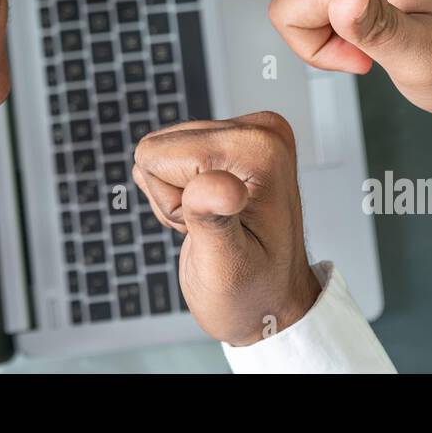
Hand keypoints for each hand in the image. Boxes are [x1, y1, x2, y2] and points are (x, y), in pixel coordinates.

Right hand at [132, 112, 319, 346]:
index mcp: (259, 150)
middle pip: (160, 147)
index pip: (158, 155)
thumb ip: (215, 219)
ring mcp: (248, 133)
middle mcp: (259, 130)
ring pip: (163, 151)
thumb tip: (214, 182)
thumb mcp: (228, 266)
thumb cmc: (253, 292)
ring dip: (179, 198)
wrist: (273, 302)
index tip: (213, 227)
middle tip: (213, 230)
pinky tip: (211, 213)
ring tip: (215, 224)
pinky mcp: (234, 140)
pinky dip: (183, 193)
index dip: (172, 202)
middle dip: (176, 198)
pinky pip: (173, 155)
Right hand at [269, 0, 431, 116]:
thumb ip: (377, 28)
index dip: (316, 48)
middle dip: (323, 35)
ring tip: (383, 40)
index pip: (288, 7)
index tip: (361, 58)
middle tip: (374, 52)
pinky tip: (385, 22)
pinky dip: (345, 12)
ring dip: (334, 25)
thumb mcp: (420, 59)